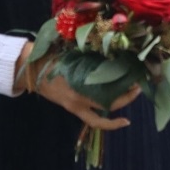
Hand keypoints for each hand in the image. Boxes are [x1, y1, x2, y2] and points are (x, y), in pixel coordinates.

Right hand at [16, 41, 138, 129]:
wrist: (30, 70)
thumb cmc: (51, 55)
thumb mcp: (71, 52)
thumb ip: (89, 54)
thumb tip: (111, 46)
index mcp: (78, 80)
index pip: (107, 84)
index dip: (123, 83)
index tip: (136, 75)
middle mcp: (78, 96)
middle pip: (108, 100)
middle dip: (127, 94)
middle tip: (139, 84)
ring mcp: (76, 105)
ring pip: (103, 112)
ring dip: (120, 104)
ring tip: (134, 93)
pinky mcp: (73, 109)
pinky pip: (94, 120)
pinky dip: (108, 122)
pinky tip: (124, 120)